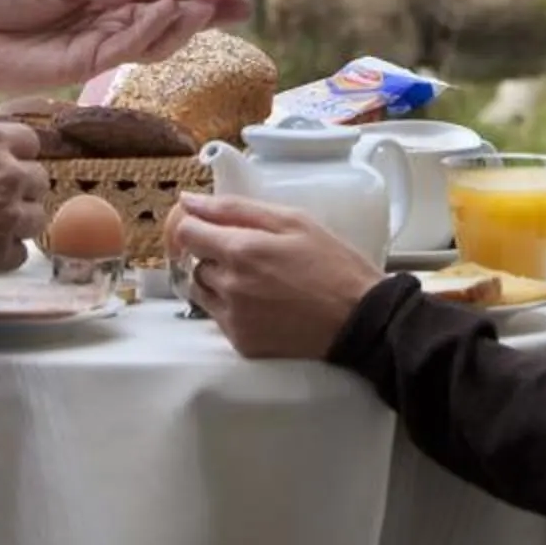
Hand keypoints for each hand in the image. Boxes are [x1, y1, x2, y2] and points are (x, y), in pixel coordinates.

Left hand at [0, 0, 247, 93]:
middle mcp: (108, 23)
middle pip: (166, 19)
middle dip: (204, 10)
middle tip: (238, 1)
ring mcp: (98, 48)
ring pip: (153, 40)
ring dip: (181, 22)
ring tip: (205, 3)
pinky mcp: (82, 68)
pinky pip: (123, 51)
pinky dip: (145, 32)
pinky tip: (163, 12)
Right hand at [0, 118, 47, 292]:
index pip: (30, 142)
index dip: (16, 156)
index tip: (3, 167)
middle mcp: (6, 174)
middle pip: (38, 180)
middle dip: (20, 190)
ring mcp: (7, 216)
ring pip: (35, 218)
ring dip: (16, 223)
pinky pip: (19, 254)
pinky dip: (3, 255)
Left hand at [165, 194, 382, 358]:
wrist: (359, 319)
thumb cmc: (332, 263)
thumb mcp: (292, 220)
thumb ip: (235, 208)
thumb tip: (191, 200)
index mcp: (241, 250)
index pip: (186, 232)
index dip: (193, 224)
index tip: (206, 224)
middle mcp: (230, 286)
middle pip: (194, 262)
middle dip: (212, 253)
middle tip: (248, 252)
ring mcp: (234, 318)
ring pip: (202, 291)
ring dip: (217, 280)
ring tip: (254, 278)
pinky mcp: (242, 343)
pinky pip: (219, 318)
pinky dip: (231, 307)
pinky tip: (262, 302)